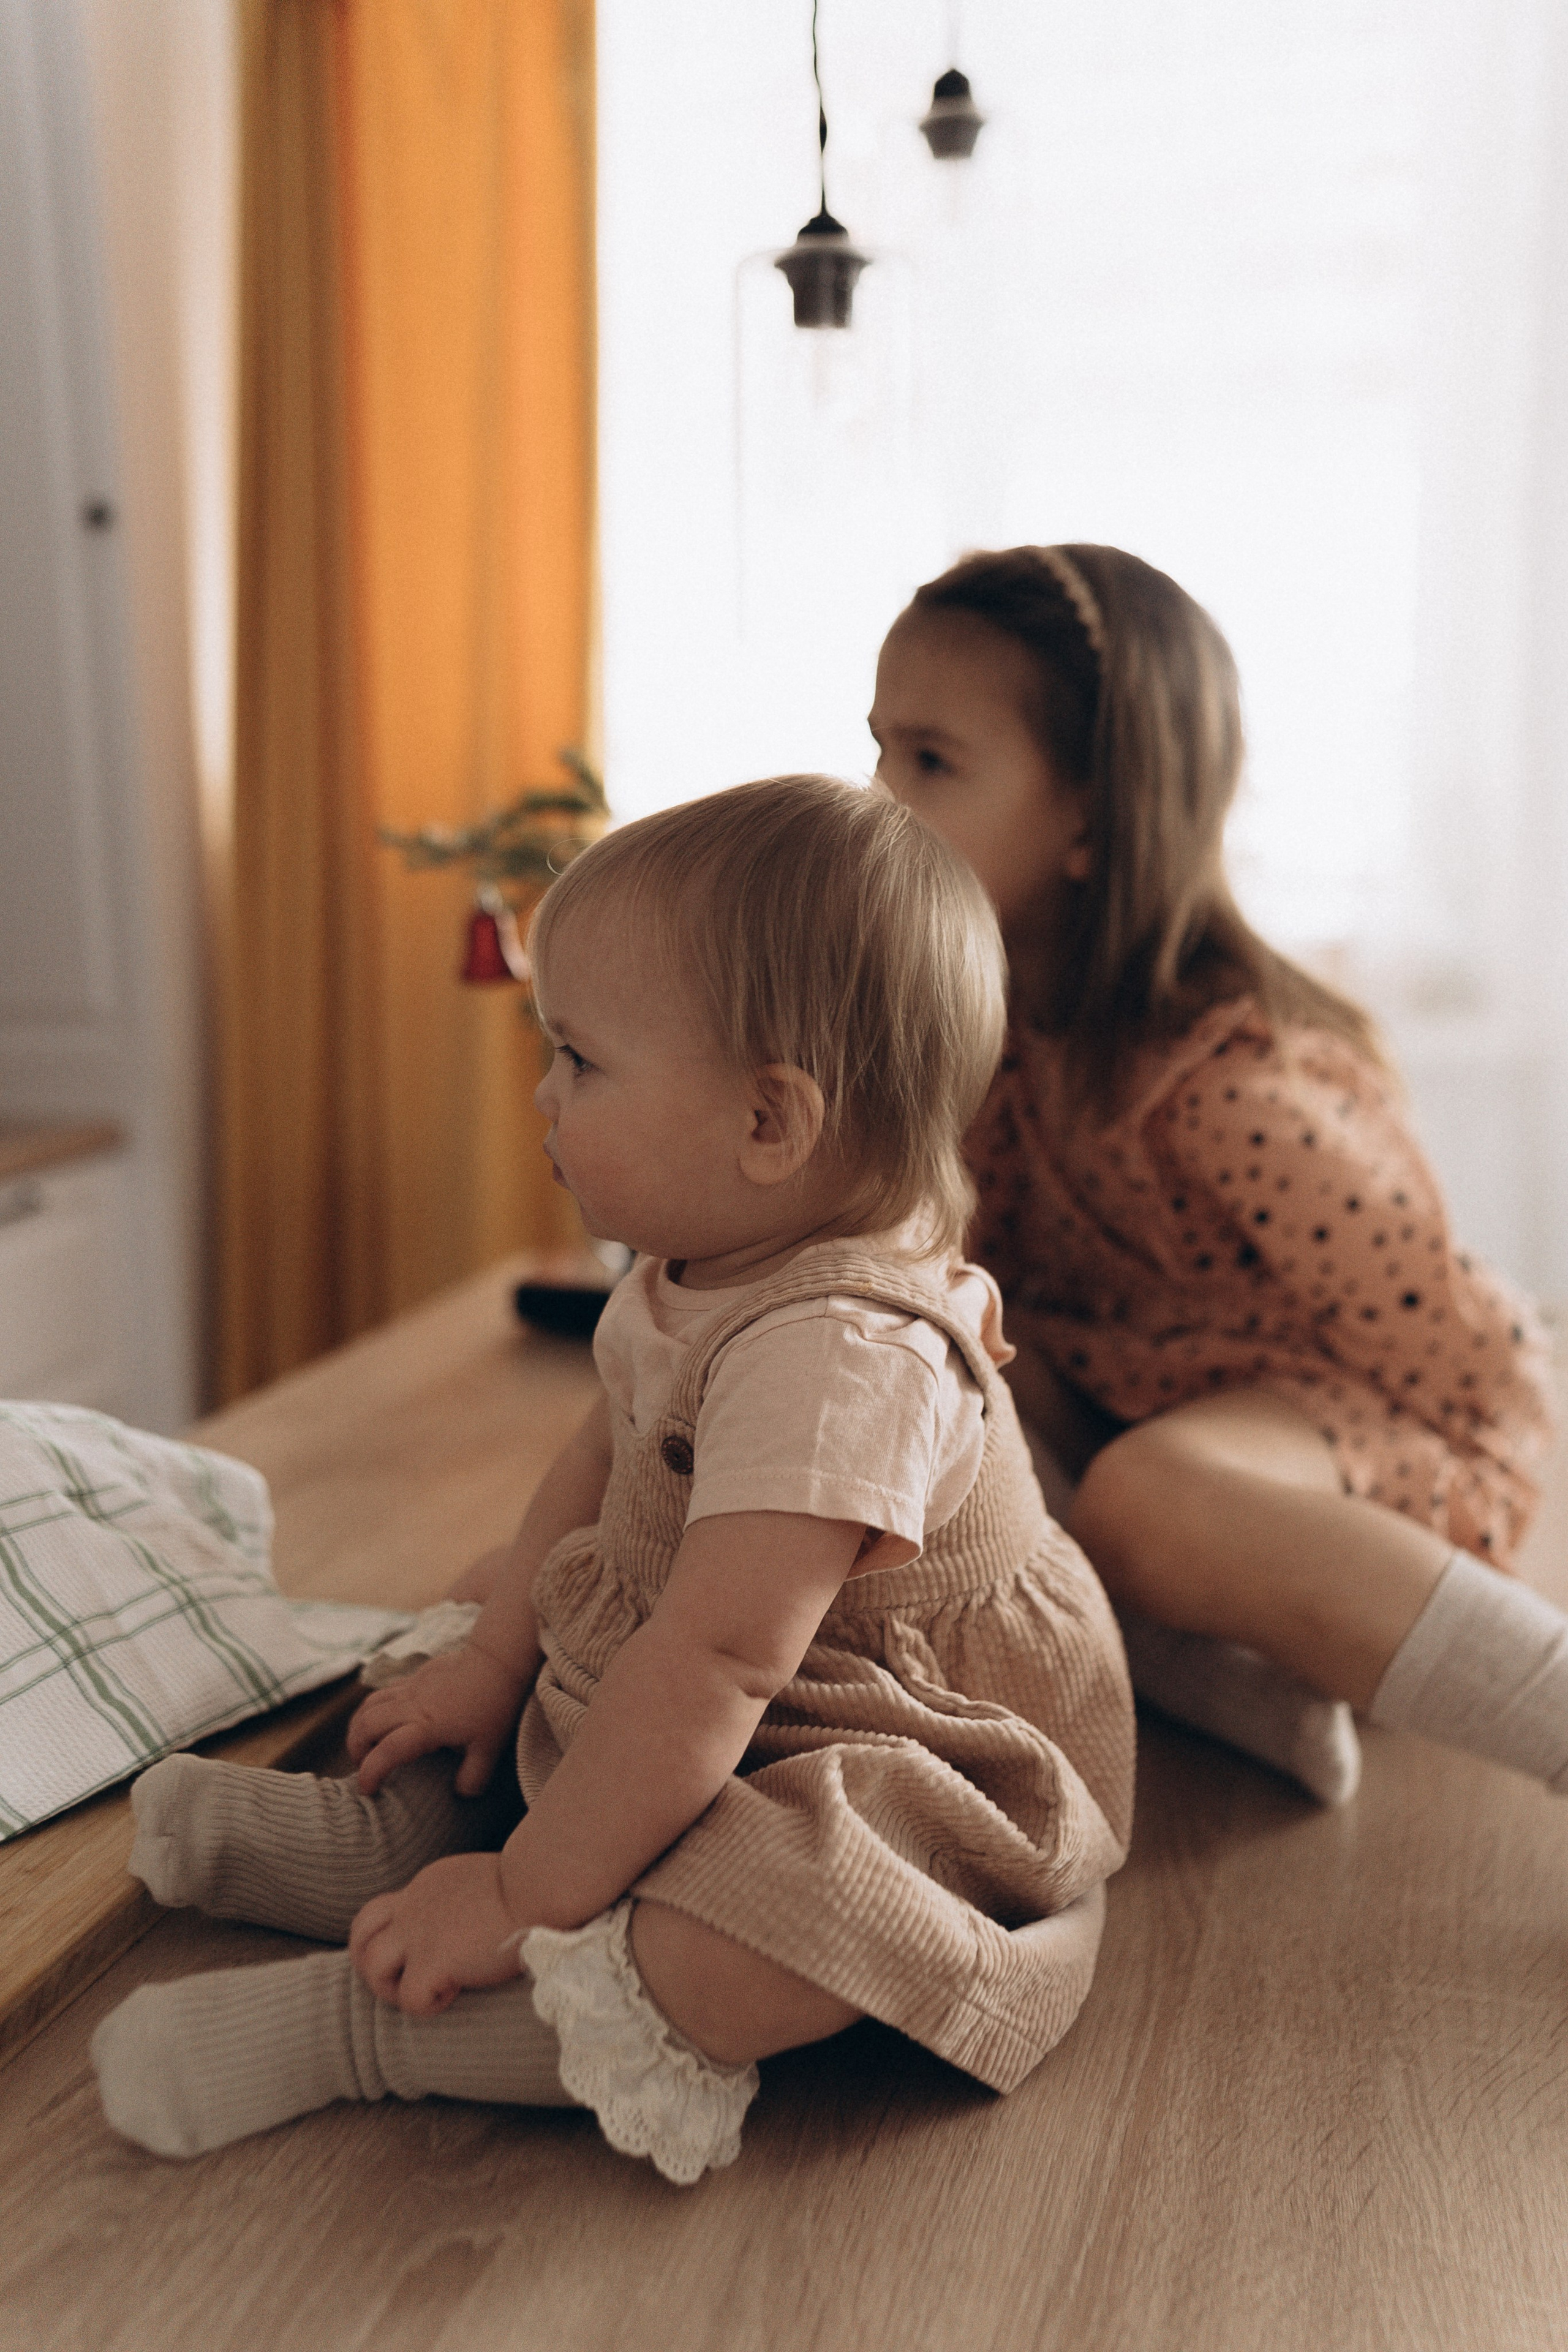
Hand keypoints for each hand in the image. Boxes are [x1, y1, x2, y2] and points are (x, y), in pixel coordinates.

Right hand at [346, 1644, 524, 1796]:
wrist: (499, 1660)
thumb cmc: (495, 1704)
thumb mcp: (490, 1749)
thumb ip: (474, 1777)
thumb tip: (461, 1794)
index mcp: (427, 1726)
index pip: (386, 1752)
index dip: (370, 1773)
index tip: (366, 1790)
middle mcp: (412, 1706)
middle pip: (366, 1724)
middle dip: (355, 1749)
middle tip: (363, 1766)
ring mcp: (411, 1688)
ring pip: (369, 1703)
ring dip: (359, 1726)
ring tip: (366, 1745)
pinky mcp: (416, 1677)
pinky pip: (384, 1692)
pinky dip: (375, 1709)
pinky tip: (387, 1721)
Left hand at [348, 1852, 525, 2013]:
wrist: (541, 1883)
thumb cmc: (533, 1882)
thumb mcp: (486, 1882)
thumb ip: (466, 1899)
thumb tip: (474, 1923)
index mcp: (429, 1885)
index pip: (388, 1910)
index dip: (397, 1937)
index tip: (430, 1951)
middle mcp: (415, 1905)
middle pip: (361, 1932)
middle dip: (370, 1962)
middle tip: (402, 1980)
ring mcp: (419, 1932)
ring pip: (372, 1966)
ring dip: (392, 1989)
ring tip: (426, 1992)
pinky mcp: (433, 1960)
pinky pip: (410, 1998)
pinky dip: (428, 2005)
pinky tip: (456, 1994)